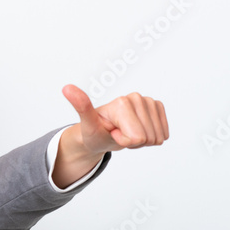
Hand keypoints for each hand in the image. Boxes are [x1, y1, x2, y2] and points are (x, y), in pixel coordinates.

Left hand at [52, 85, 167, 188]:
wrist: (101, 132)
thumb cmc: (94, 131)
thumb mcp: (87, 123)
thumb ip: (81, 106)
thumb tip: (66, 88)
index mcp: (122, 102)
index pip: (136, 138)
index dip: (123, 141)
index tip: (112, 132)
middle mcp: (137, 97)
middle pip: (148, 138)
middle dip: (133, 142)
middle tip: (118, 133)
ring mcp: (149, 101)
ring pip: (157, 137)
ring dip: (142, 141)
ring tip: (126, 132)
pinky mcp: (157, 107)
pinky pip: (163, 133)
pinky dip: (151, 138)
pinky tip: (137, 131)